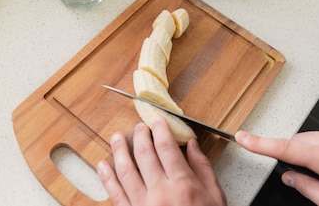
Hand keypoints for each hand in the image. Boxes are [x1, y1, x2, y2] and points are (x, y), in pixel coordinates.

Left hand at [97, 118, 226, 205]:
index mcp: (182, 185)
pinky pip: (115, 194)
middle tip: (138, 126)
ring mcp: (143, 205)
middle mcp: (160, 192)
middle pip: (144, 154)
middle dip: (139, 135)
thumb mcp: (215, 197)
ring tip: (116, 137)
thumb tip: (192, 145)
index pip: (166, 146)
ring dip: (118, 150)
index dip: (159, 129)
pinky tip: (103, 165)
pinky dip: (106, 177)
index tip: (157, 121)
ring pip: (125, 170)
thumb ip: (203, 168)